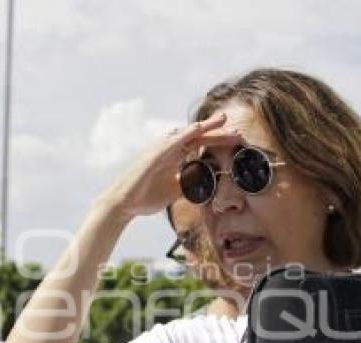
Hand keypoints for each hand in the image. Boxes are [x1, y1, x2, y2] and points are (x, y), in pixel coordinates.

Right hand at [100, 112, 240, 219]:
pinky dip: (185, 135)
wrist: (124, 205)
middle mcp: (168, 151)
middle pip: (197, 138)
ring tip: (222, 120)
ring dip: (205, 127)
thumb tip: (207, 181)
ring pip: (187, 136)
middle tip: (237, 130)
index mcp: (174, 158)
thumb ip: (189, 183)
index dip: (217, 141)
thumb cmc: (146, 197)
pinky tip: (198, 128)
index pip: (199, 146)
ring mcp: (160, 152)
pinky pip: (172, 143)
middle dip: (217, 132)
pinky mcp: (153, 157)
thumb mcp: (174, 190)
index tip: (236, 139)